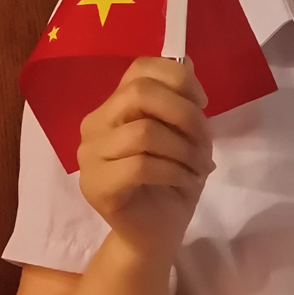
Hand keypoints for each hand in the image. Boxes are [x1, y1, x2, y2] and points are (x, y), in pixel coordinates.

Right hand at [77, 58, 213, 263]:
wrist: (157, 234)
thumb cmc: (172, 181)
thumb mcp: (185, 135)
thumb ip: (181, 99)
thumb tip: (186, 60)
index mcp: (114, 106)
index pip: (140, 69)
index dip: (179, 78)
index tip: (203, 104)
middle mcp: (95, 125)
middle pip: (139, 93)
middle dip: (185, 114)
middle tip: (204, 142)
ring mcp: (89, 156)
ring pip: (143, 131)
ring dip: (184, 148)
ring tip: (199, 167)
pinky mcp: (96, 185)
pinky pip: (141, 165)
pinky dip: (174, 171)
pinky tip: (187, 182)